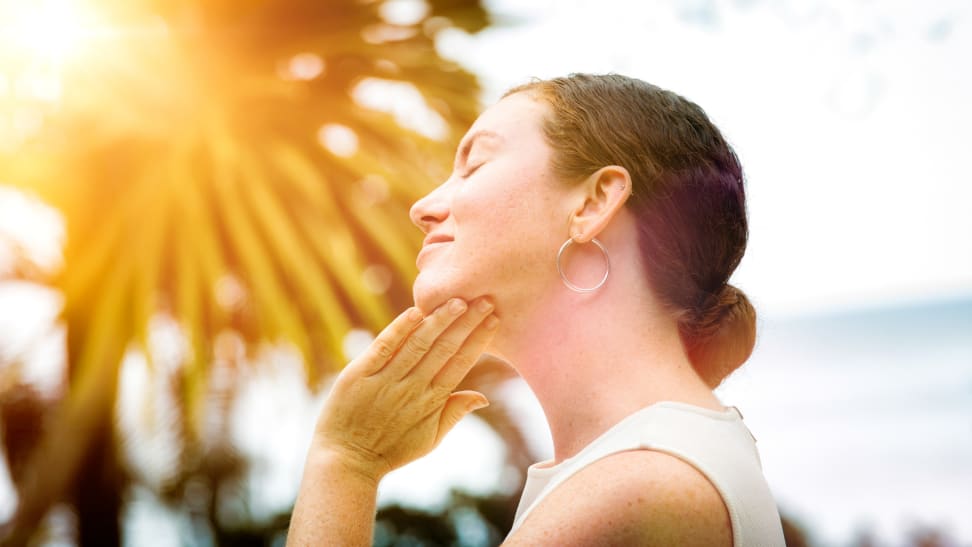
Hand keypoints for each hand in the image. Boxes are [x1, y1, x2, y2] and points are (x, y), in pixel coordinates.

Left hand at [312, 297, 498, 482]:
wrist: (346, 461)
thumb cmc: (390, 450)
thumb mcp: (429, 439)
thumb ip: (455, 413)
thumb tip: (484, 397)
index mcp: (432, 402)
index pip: (460, 364)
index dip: (478, 340)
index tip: (493, 319)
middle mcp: (412, 388)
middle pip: (444, 349)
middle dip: (466, 323)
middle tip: (484, 299)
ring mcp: (385, 380)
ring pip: (418, 344)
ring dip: (439, 321)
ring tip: (457, 300)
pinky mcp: (359, 375)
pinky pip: (383, 348)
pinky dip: (398, 329)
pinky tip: (415, 312)